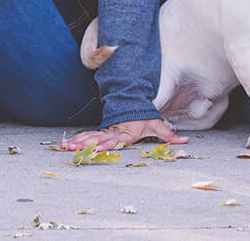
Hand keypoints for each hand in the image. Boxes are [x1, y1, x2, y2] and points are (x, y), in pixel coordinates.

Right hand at [59, 117, 186, 150]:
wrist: (132, 103)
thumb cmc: (144, 117)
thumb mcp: (156, 124)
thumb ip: (168, 134)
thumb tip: (185, 140)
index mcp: (124, 132)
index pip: (113, 139)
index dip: (105, 143)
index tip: (96, 147)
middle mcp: (112, 132)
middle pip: (95, 139)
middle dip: (82, 143)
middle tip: (70, 147)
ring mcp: (105, 131)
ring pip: (88, 137)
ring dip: (76, 142)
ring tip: (64, 146)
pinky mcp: (101, 131)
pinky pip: (87, 136)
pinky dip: (76, 140)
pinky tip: (65, 144)